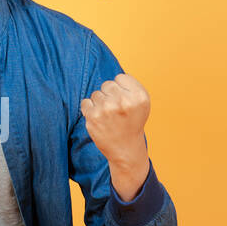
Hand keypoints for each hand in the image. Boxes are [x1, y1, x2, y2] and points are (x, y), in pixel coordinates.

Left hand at [81, 72, 151, 201]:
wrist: (126, 149)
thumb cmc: (132, 122)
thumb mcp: (141, 102)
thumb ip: (130, 85)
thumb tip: (112, 76)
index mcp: (139, 96)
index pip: (120, 77)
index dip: (121, 88)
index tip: (125, 101)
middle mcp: (124, 101)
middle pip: (107, 84)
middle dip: (110, 95)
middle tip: (116, 111)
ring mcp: (107, 109)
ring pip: (96, 94)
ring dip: (100, 103)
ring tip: (109, 117)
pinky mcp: (93, 118)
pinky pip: (85, 102)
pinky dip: (89, 110)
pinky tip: (99, 120)